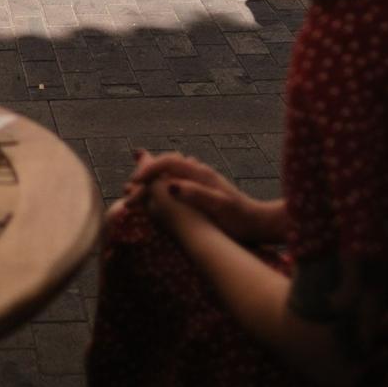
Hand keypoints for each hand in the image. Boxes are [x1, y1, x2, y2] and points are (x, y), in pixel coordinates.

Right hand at [129, 150, 281, 244]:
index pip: (168, 162)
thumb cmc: (240, 219)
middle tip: (128, 190)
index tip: (134, 184)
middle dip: (144, 175)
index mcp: (200, 174)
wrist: (259, 224)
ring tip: (134, 188)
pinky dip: (160, 185)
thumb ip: (196, 194)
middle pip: (164, 165)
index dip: (148, 170)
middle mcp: (198, 173)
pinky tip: (156, 194)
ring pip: (168, 172)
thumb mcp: (219, 207)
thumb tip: (170, 185)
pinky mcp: (200, 190)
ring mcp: (199, 180)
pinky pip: (174, 180)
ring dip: (150, 179)